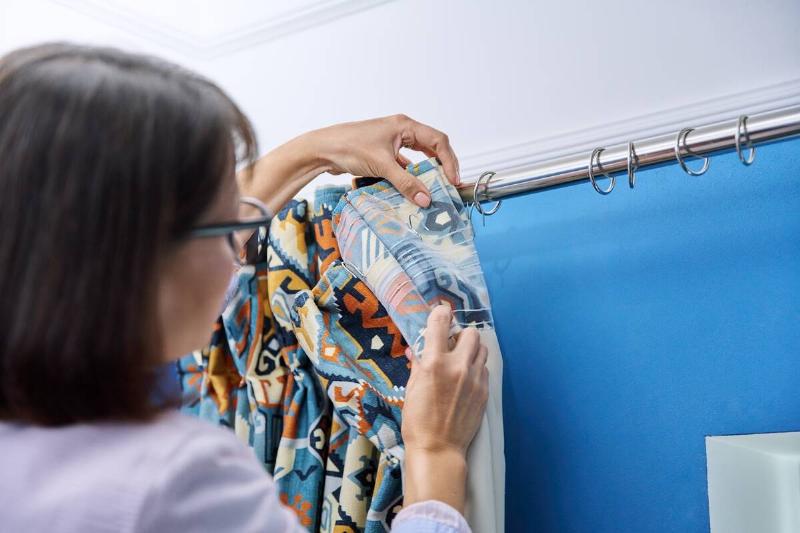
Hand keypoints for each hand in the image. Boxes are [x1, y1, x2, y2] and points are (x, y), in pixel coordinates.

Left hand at [311, 114, 460, 207]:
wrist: (322, 149)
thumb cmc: (349, 148)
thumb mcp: (382, 166)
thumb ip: (406, 183)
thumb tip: (426, 199)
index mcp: (404, 125)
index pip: (438, 140)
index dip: (449, 160)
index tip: (453, 180)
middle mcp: (400, 130)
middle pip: (431, 147)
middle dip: (442, 165)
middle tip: (449, 184)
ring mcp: (391, 141)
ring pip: (418, 156)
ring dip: (426, 171)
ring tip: (434, 187)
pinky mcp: (382, 153)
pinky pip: (404, 164)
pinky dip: (410, 175)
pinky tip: (411, 187)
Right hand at [401, 304, 488, 512]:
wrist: (438, 448)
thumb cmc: (418, 421)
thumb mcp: (412, 389)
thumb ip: (418, 365)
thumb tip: (416, 351)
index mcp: (434, 362)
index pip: (440, 322)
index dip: (440, 313)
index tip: (440, 313)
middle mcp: (457, 366)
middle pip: (470, 333)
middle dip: (460, 334)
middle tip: (451, 344)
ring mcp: (474, 379)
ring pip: (482, 349)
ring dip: (471, 349)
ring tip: (460, 360)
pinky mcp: (484, 392)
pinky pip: (484, 369)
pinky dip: (476, 368)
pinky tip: (466, 379)